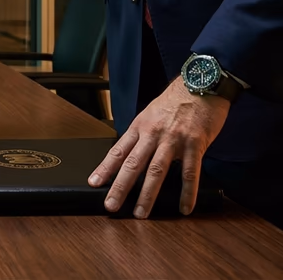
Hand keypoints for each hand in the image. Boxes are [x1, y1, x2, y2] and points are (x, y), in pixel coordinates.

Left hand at [88, 75, 229, 217]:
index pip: (118, 150)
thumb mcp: (150, 114)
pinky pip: (190, 173)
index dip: (105, 168)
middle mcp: (153, 134)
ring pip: (156, 170)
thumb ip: (142, 135)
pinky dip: (187, 193)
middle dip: (120, 186)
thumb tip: (129, 155)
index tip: (94, 182)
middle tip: (111, 205)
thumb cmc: (175, 100)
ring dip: (147, 194)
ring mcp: (174, 140)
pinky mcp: (195, 144)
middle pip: (132, 164)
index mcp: (139, 127)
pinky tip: (184, 207)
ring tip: (141, 212)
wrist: (200, 83)